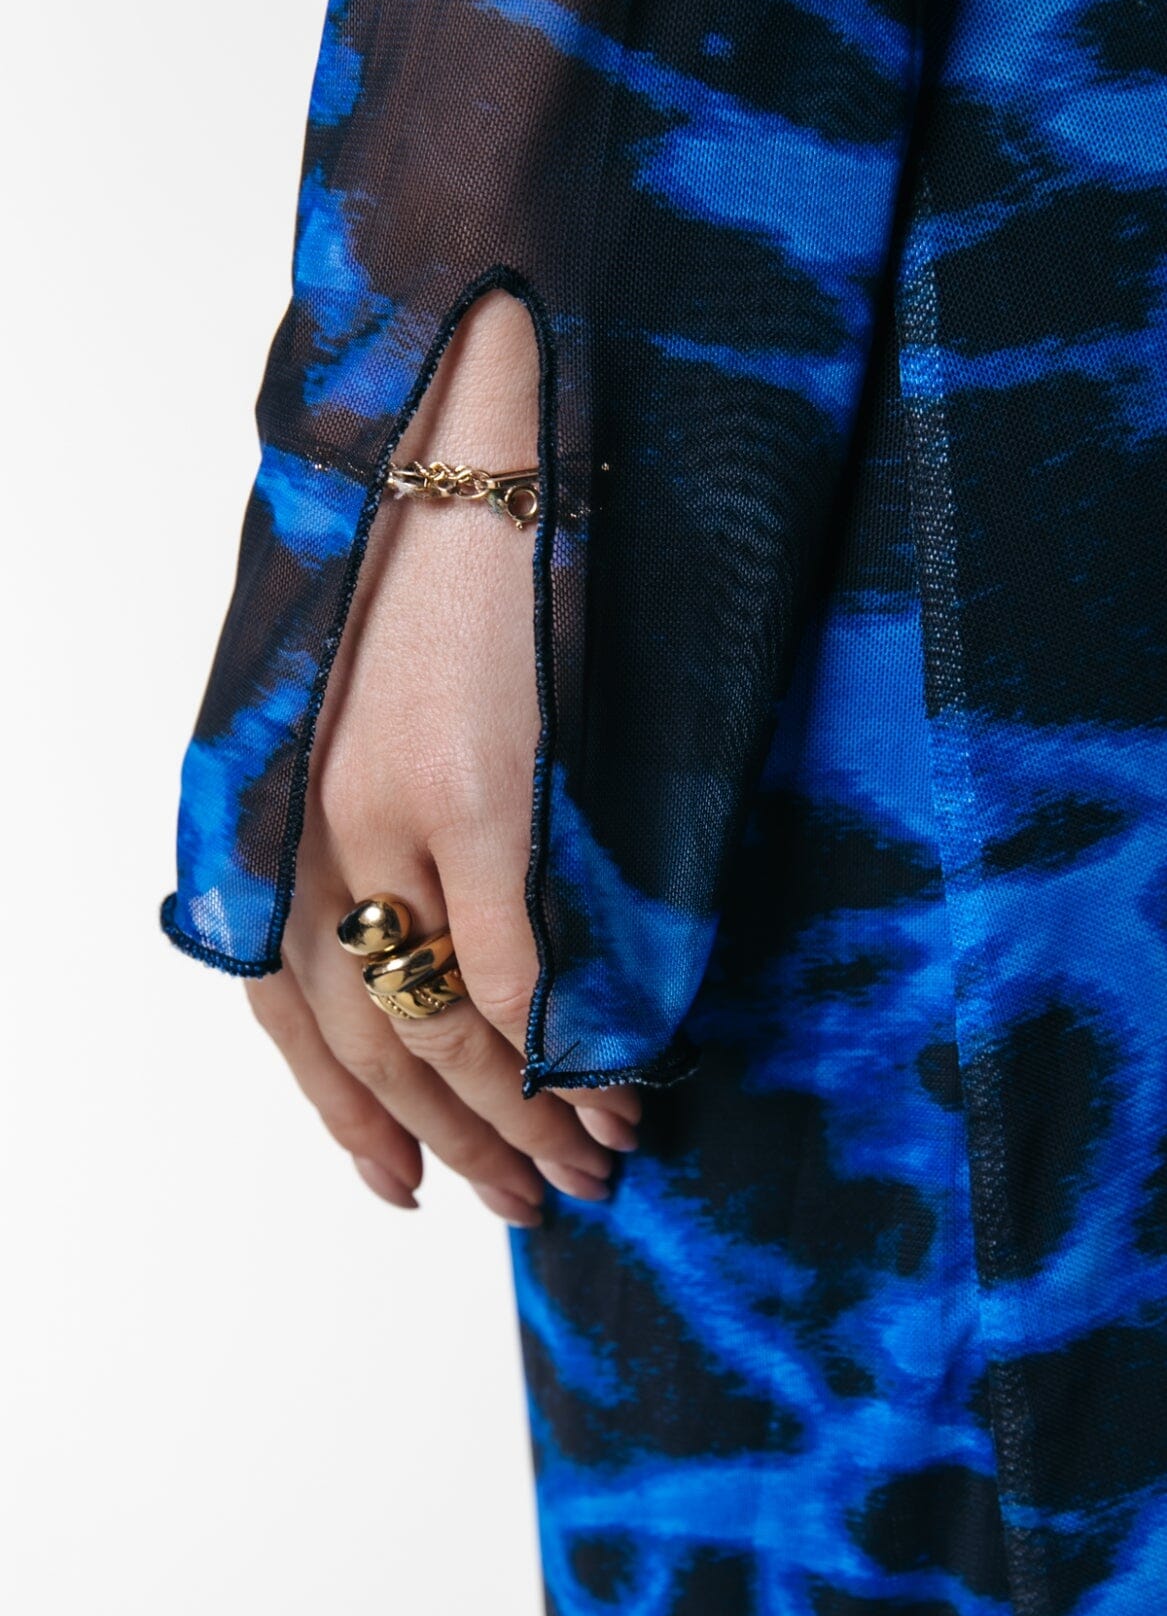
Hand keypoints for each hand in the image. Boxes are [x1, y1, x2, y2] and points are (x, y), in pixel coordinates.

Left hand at [245, 290, 641, 1224]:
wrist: (485, 410)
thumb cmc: (451, 554)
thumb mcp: (390, 698)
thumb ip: (399, 821)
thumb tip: (461, 948)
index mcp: (285, 803)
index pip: (290, 1006)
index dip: (344, 1114)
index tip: (399, 1185)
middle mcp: (316, 825)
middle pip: (371, 1039)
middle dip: (456, 1139)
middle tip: (528, 1205)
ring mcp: (390, 812)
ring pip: (442, 1025)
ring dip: (524, 1115)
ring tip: (592, 1167)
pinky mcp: (475, 789)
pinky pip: (512, 964)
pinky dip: (567, 1044)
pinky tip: (615, 1087)